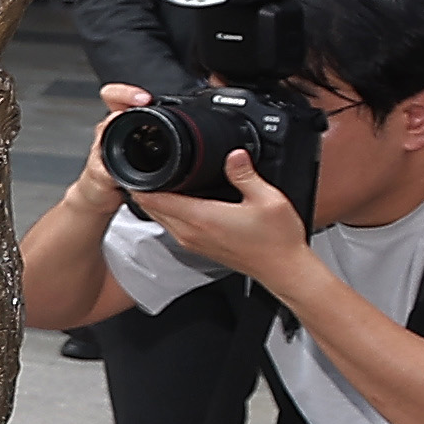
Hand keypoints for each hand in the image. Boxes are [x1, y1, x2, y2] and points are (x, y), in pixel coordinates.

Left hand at [129, 146, 315, 293]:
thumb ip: (246, 174)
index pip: (154, 200)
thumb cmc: (277, 240)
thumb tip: (234, 154)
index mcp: (201, 218)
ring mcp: (193, 242)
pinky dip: (169, 213)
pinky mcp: (199, 248)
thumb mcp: (267, 199)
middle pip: (151, 209)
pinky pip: (173, 228)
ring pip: (160, 219)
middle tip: (147, 169)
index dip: (141, 182)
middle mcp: (191, 233)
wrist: (283, 269)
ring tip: (161, 182)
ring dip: (156, 202)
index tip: (139, 167)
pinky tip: (181, 202)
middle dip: (145, 189)